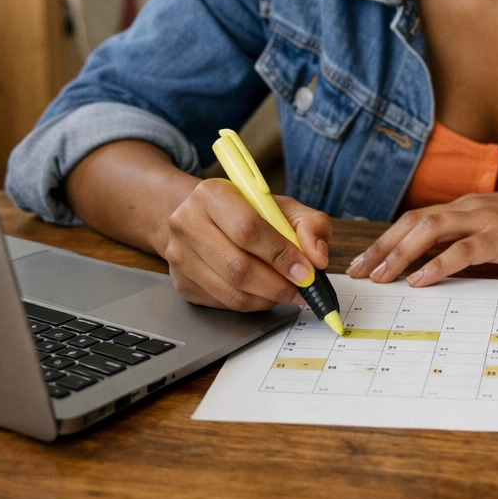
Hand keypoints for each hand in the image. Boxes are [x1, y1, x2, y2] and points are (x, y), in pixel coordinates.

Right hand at [161, 177, 332, 311]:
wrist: (204, 218)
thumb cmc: (248, 211)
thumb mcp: (283, 207)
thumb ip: (310, 224)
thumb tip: (318, 257)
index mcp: (211, 194)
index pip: (248, 229)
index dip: (281, 255)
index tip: (306, 272)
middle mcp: (187, 223)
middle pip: (237, 267)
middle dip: (278, 284)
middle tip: (302, 289)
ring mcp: (179, 256)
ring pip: (231, 292)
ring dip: (267, 298)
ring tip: (287, 292)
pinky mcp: (181, 283)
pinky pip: (223, 304)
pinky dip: (252, 304)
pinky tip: (264, 293)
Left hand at [348, 190, 497, 286]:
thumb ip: (474, 242)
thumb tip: (444, 267)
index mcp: (469, 206)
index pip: (417, 219)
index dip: (388, 239)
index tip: (365, 262)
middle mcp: (472, 207)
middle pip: (414, 221)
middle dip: (382, 246)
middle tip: (358, 272)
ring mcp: (488, 219)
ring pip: (431, 230)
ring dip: (401, 254)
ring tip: (380, 276)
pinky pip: (463, 249)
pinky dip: (437, 264)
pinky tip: (420, 280)